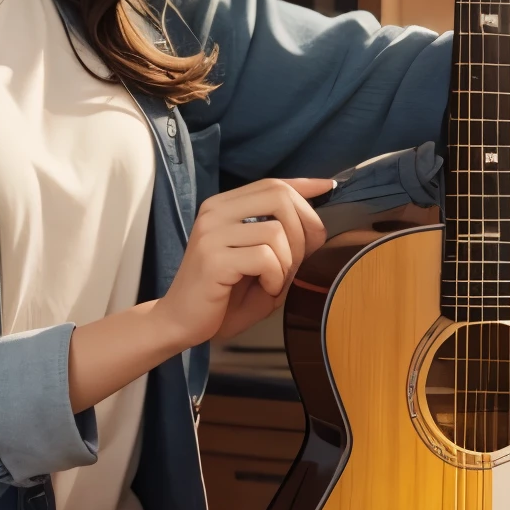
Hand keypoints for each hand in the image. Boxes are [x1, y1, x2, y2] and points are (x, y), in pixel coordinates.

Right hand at [153, 177, 332, 345]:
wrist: (181, 324)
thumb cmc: (223, 297)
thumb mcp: (259, 261)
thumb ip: (282, 239)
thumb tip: (316, 221)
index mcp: (223, 207)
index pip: (272, 184)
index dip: (305, 185)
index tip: (328, 188)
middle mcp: (215, 212)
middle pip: (279, 197)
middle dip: (304, 230)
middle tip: (296, 262)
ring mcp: (212, 233)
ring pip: (277, 231)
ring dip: (288, 263)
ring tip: (274, 282)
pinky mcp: (214, 258)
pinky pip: (266, 258)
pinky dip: (275, 278)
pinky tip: (264, 289)